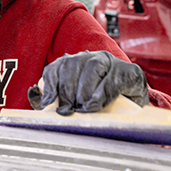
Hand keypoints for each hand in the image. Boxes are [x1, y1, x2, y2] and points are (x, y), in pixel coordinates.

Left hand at [28, 51, 148, 115]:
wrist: (135, 111)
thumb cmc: (100, 105)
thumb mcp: (75, 104)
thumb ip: (55, 100)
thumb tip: (35, 95)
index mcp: (74, 64)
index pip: (55, 67)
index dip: (50, 85)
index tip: (49, 104)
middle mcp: (90, 58)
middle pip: (71, 65)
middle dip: (66, 90)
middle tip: (66, 111)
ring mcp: (110, 62)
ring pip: (91, 67)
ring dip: (84, 90)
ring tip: (83, 108)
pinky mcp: (128, 71)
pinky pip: (113, 78)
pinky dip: (102, 93)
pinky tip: (97, 105)